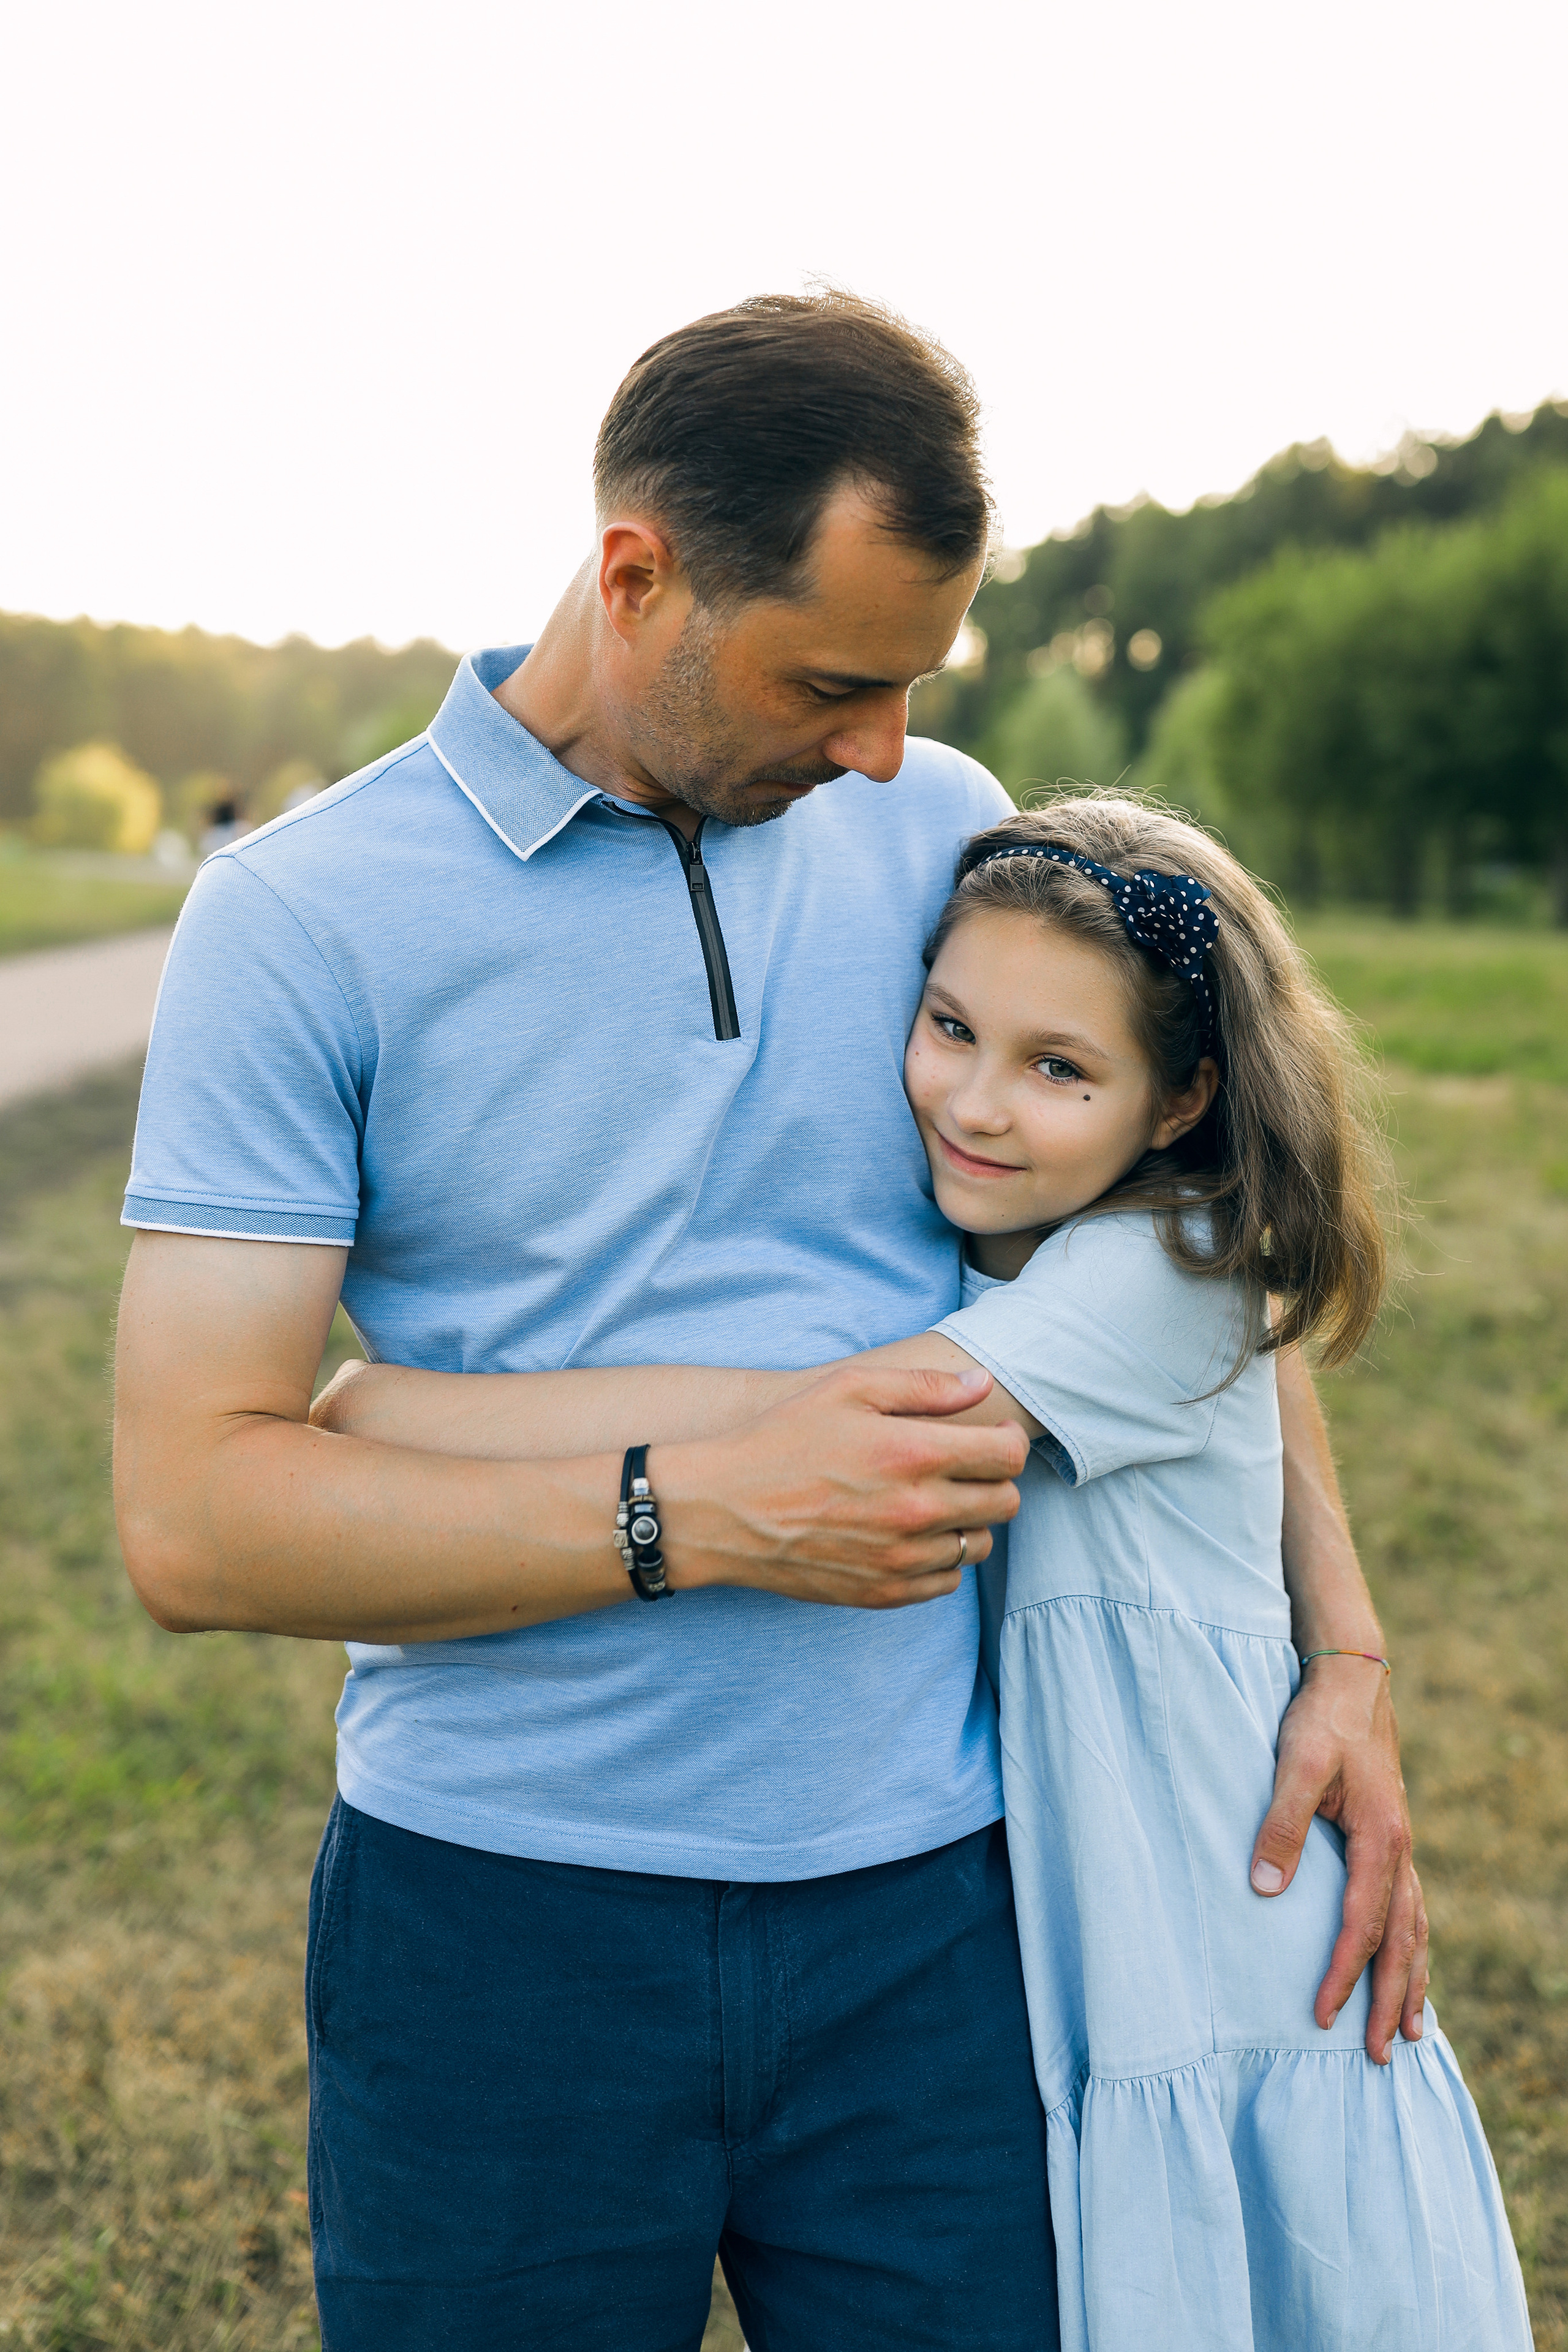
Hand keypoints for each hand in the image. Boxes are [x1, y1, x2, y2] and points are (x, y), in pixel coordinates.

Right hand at [660, 1362, 1025, 1608]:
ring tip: (933, 1500)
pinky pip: (946, 1581)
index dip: (1008, 1440)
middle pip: (1005, 1503)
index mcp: (912, 1454)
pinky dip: (940, 1558)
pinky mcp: (883, 1592)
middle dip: (994, 1479)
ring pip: (978, 1545)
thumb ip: (923, 1386)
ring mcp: (901, 1559)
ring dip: (968, 1520)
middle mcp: (916, 1511)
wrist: (720, 1511)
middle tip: (963, 1466)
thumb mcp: (847, 1389)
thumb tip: (982, 1384)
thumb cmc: (780, 1439)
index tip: (991, 1435)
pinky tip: (909, 1534)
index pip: (1007, 1455)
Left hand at [1249, 1654, 1427, 2062]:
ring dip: (1412, 1981)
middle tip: (1383, 2057)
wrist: (1351, 1680)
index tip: (1320, 2015)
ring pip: (1416, 1929)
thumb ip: (1279, 1828)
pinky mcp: (1391, 1839)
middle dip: (1392, 2001)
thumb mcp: (1293, 1766)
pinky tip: (1407, 1965)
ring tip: (1412, 2032)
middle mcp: (1401, 1850)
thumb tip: (1264, 1893)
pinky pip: (1412, 1907)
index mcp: (1380, 1840)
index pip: (1361, 1926)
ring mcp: (1401, 1846)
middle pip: (1401, 1941)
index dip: (1341, 1974)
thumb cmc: (1320, 1722)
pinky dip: (1412, 1945)